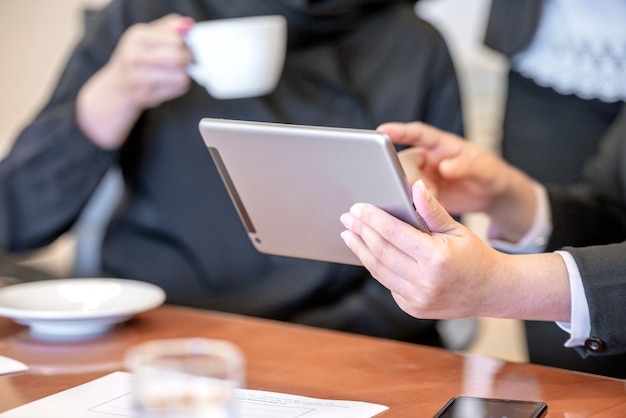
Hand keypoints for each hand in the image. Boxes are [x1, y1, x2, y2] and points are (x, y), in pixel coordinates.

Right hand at [76, 14, 193, 148]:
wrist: (118, 87)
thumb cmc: (136, 58)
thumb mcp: (147, 36)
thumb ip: (169, 27)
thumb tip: (188, 24)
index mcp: (137, 37)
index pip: (175, 38)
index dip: (187, 43)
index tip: (187, 46)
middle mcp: (134, 56)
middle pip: (178, 58)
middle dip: (188, 59)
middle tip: (187, 60)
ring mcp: (139, 78)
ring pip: (181, 76)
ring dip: (185, 75)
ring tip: (177, 72)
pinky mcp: (146, 96)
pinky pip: (177, 90)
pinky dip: (179, 86)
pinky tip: (171, 83)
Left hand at [340, 180, 570, 321]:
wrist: (493, 291)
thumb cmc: (476, 256)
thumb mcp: (456, 229)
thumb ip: (432, 210)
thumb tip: (414, 187)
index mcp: (436, 258)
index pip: (394, 234)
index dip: (372, 219)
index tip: (358, 208)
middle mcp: (424, 281)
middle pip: (381, 252)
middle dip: (361, 232)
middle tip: (348, 218)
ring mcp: (417, 299)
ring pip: (378, 270)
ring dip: (361, 250)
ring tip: (349, 234)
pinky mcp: (413, 308)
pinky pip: (388, 283)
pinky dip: (375, 265)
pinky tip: (367, 251)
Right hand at [382, 122, 538, 241]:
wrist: (493, 196)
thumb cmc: (491, 174)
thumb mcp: (484, 168)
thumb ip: (466, 166)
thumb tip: (445, 167)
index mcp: (441, 145)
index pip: (418, 134)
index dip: (399, 131)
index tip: (382, 131)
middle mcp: (428, 160)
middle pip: (404, 162)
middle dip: (404, 175)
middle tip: (414, 190)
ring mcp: (424, 178)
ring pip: (403, 182)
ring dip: (407, 193)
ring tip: (423, 203)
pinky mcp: (424, 197)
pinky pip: (410, 200)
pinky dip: (410, 206)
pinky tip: (419, 213)